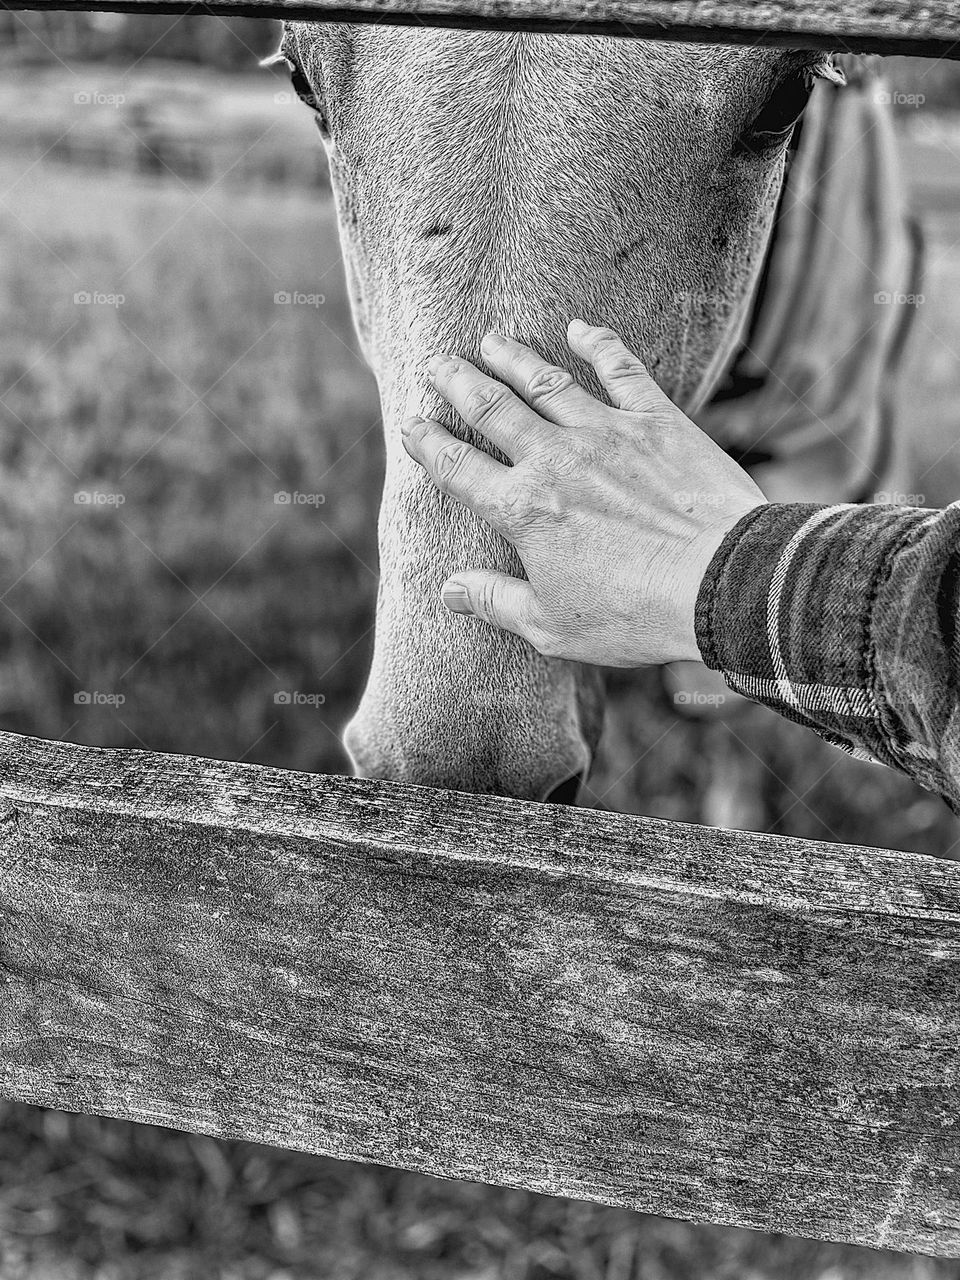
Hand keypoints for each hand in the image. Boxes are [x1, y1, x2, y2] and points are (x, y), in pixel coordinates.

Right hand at [401, 320, 766, 667]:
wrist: (721, 582)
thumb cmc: (635, 614)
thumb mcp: (553, 627)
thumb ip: (496, 602)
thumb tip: (448, 591)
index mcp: (522, 511)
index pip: (458, 468)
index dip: (428, 444)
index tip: (410, 424)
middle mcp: (554, 460)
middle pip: (492, 409)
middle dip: (459, 383)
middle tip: (437, 362)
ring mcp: (605, 433)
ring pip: (546, 382)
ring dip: (513, 357)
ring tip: (491, 339)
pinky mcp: (656, 421)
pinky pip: (621, 370)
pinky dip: (598, 344)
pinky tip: (580, 327)